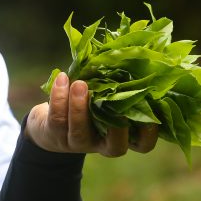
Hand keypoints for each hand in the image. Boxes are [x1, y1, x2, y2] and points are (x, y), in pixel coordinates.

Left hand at [25, 72, 158, 156]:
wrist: (50, 123)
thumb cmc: (88, 102)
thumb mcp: (105, 95)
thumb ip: (117, 84)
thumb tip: (131, 54)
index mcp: (121, 135)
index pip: (142, 145)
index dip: (148, 135)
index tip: (150, 117)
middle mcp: (101, 144)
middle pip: (115, 147)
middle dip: (116, 128)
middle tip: (116, 103)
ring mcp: (78, 143)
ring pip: (80, 130)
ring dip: (79, 106)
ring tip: (80, 83)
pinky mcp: (56, 136)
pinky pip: (58, 119)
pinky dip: (59, 96)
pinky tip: (62, 78)